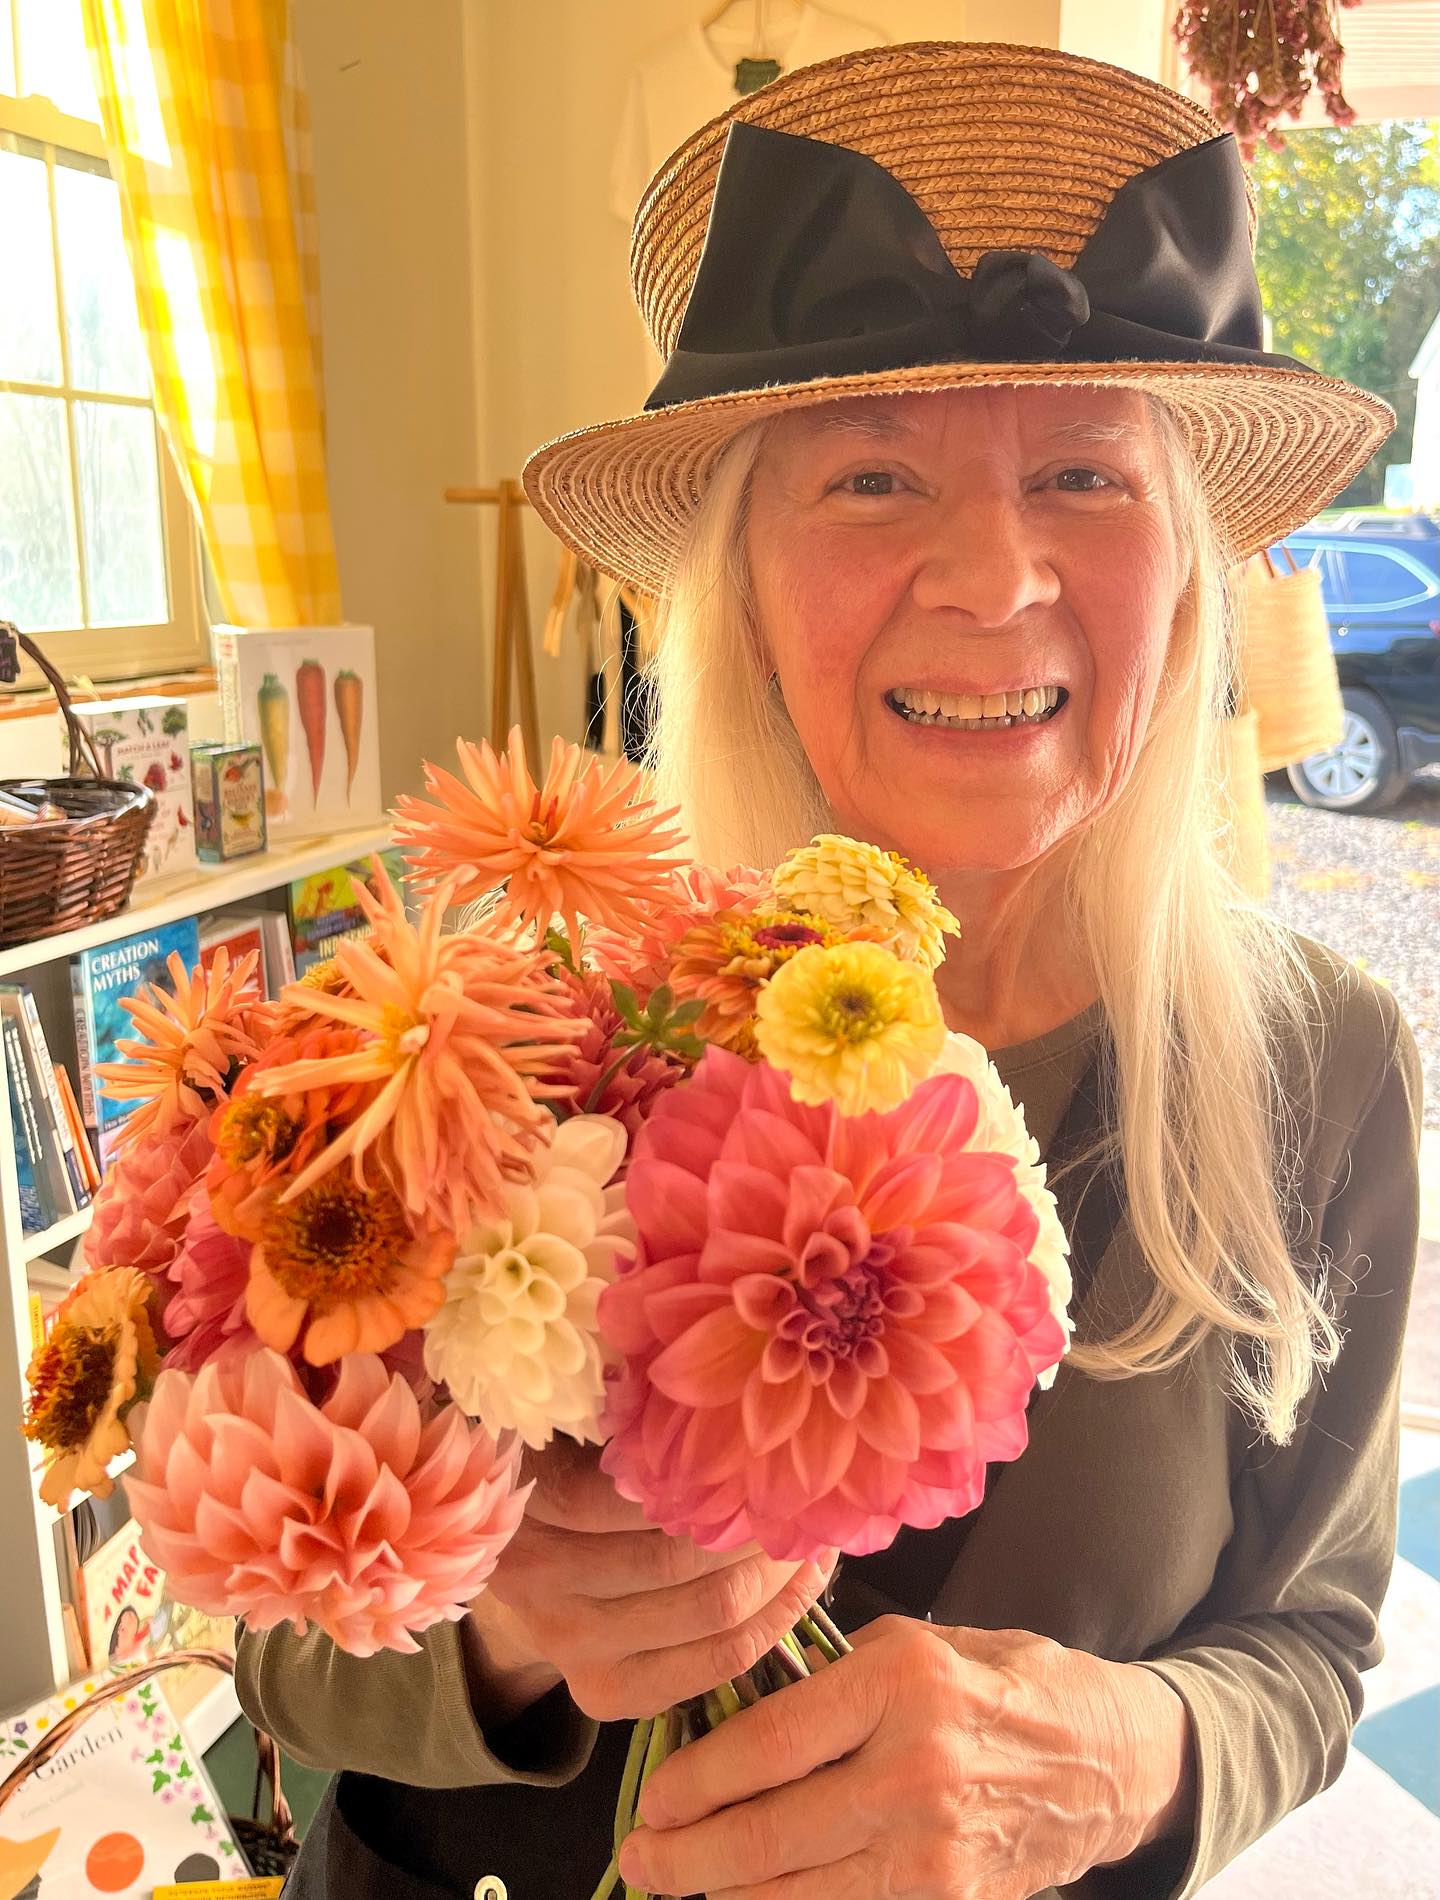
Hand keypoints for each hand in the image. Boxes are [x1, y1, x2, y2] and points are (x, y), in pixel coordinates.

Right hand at [471, 1436, 836, 1722]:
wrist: (524, 1563)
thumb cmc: (568, 1466)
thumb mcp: (579, 1421)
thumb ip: (628, 1407)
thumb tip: (716, 1381)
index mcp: (523, 1501)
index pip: (628, 1497)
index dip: (710, 1472)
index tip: (764, 1441)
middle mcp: (535, 1583)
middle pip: (678, 1560)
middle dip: (759, 1528)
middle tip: (810, 1495)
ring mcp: (567, 1646)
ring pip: (710, 1616)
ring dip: (779, 1576)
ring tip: (814, 1537)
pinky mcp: (602, 1695)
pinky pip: (713, 1667)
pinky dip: (772, 1626)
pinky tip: (799, 1585)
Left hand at [618, 1614, 1194, 1897]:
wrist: (1110, 1759)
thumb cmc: (1005, 1683)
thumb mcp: (922, 1642)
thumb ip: (832, 1675)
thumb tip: (738, 1713)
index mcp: (902, 1682)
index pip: (768, 1741)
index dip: (696, 1779)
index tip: (652, 1795)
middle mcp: (915, 1769)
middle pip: (769, 1835)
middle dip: (687, 1857)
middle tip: (641, 1856)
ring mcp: (936, 1851)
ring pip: (798, 1895)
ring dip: (725, 1898)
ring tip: (677, 1884)